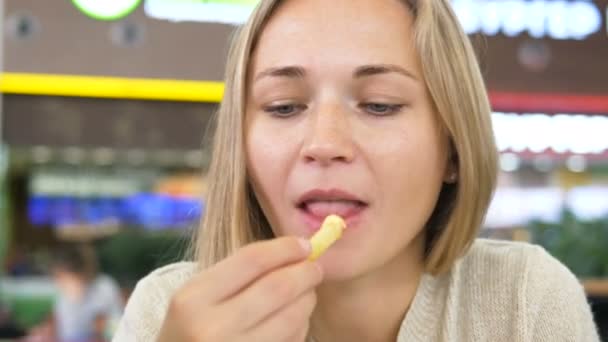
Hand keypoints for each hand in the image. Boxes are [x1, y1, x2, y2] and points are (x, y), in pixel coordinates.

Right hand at [157, 236, 322, 341]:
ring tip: (306, 294)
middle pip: (278, 288)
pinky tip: (296, 320)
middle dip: (305, 273)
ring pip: (292, 318)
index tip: (304, 245)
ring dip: (307, 300)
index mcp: (193, 299)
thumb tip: (296, 250)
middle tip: (315, 268)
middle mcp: (211, 329)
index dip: (285, 248)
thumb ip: (238, 272)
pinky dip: (301, 326)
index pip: (251, 260)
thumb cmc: (190, 328)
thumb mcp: (197, 297)